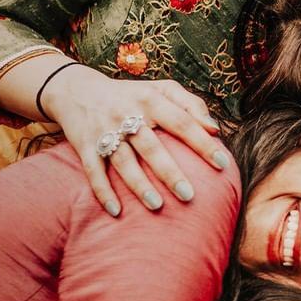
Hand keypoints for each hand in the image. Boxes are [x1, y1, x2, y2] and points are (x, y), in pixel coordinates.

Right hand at [41, 64, 228, 216]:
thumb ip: (191, 105)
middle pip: (151, 146)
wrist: (78, 90)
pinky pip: (93, 171)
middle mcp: (127, 115)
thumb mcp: (161, 89)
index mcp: (150, 100)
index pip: (181, 122)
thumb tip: (215, 129)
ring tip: (157, 205)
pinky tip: (116, 211)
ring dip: (138, 185)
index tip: (222, 164)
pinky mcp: (85, 146)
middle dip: (169, 172)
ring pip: (123, 161)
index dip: (202, 143)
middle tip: (189, 195)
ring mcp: (104, 131)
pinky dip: (102, 191)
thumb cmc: (132, 95)